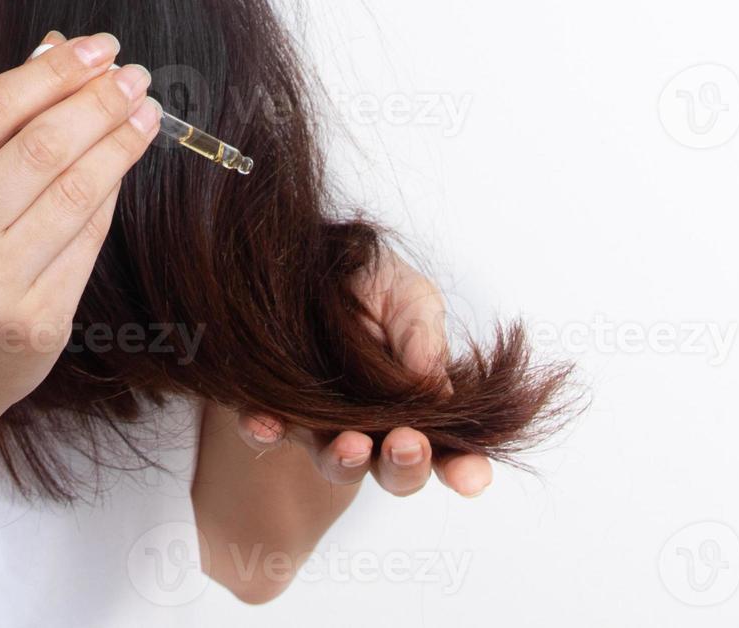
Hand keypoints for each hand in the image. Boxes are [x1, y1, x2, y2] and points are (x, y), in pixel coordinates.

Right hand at [0, 30, 159, 432]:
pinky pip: (90, 239)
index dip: (53, 71)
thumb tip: (54, 51)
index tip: (96, 47)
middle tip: (135, 74)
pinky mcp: (39, 322)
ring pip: (79, 191)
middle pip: (44, 146)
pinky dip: (113, 193)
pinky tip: (126, 163)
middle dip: (99, 101)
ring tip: (146, 111)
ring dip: (122, 142)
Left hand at [235, 251, 492, 497]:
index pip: (449, 449)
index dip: (463, 469)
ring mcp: (323, 423)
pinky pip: (265, 431)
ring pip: (337, 463)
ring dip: (345, 460)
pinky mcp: (273, 409)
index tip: (472, 480)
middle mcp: (375, 425)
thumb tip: (433, 387)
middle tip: (407, 444)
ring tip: (351, 443)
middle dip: (406, 466)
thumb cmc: (373, 282)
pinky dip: (266, 431)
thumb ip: (425, 340)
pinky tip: (266, 423)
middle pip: (396, 470)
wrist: (311, 259)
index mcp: (421, 402)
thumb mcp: (410, 297)